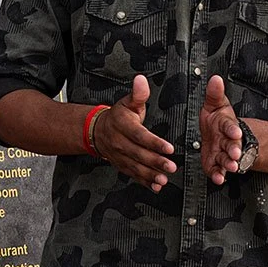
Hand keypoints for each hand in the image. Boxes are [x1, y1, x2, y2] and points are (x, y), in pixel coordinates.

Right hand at [94, 75, 176, 190]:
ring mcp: (119, 156)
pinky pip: (132, 175)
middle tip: (171, 166)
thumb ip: (138, 94)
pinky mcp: (121, 165)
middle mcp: (119, 142)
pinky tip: (155, 186)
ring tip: (163, 179)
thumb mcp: (126, 103)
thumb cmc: (117, 116)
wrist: (96, 131)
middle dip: (156, 161)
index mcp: (122, 126)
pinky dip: (144, 182)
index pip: (140, 135)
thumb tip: (141, 80)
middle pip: (139, 154)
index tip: (169, 148)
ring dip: (150, 174)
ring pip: (135, 167)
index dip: (154, 143)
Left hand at [200, 75, 243, 183]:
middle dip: (234, 150)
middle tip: (235, 154)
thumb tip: (215, 78)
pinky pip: (218, 170)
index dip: (233, 130)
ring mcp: (223, 153)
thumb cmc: (217, 120)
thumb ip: (214, 94)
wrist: (218, 136)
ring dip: (229, 163)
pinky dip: (218, 175)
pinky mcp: (216, 164)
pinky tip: (218, 179)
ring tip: (230, 166)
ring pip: (227, 159)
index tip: (236, 132)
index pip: (231, 127)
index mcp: (227, 126)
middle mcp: (228, 141)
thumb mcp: (215, 105)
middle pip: (233, 146)